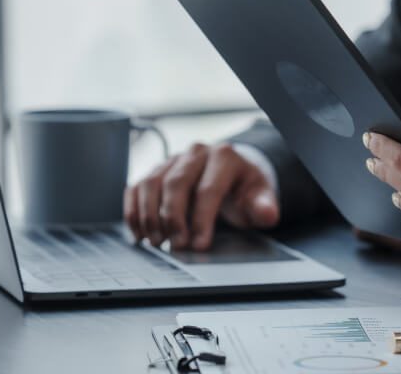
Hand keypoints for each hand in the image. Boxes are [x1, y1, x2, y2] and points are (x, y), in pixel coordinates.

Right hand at [123, 142, 279, 249]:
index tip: (199, 244)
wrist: (233, 176)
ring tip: (156, 241)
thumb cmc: (245, 190)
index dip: (202, 219)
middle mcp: (196, 153)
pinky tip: (139, 232)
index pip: (208, 188)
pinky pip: (137, 186)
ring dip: (149, 215)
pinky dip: (134, 211)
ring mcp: (173, 159)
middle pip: (176, 183)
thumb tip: (266, 214)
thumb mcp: (260, 197)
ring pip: (151, 182)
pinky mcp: (156, 170)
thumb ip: (264, 207)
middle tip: (176, 246)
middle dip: (173, 218)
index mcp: (224, 156)